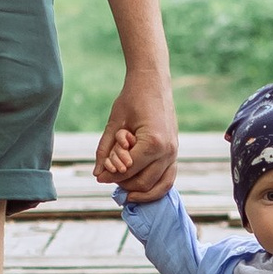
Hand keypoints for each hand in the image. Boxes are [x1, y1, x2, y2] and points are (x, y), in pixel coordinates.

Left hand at [96, 74, 177, 199]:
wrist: (152, 82)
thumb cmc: (132, 99)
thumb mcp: (114, 124)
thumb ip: (105, 150)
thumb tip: (98, 175)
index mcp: (153, 143)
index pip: (128, 171)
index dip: (111, 176)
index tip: (100, 175)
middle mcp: (167, 151)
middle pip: (143, 182)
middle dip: (124, 184)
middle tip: (110, 178)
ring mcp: (174, 152)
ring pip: (158, 186)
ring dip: (140, 191)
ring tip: (124, 191)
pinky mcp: (175, 152)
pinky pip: (168, 178)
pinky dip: (155, 188)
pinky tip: (140, 190)